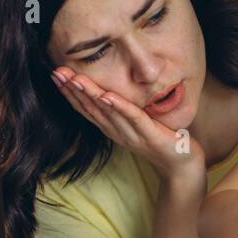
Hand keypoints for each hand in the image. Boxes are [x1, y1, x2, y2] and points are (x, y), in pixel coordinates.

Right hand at [51, 67, 206, 196]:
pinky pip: (132, 118)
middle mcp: (118, 132)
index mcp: (113, 128)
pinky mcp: (150, 135)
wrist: (182, 165)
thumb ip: (122, 110)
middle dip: (72, 90)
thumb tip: (109, 91)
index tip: (56, 75)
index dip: (70, 93)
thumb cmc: (160, 140)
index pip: (87, 109)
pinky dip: (119, 107)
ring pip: (107, 112)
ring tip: (75, 79)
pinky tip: (106, 95)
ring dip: (90, 95)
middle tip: (57, 72)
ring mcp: (132, 135)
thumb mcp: (136, 123)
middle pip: (91, 109)